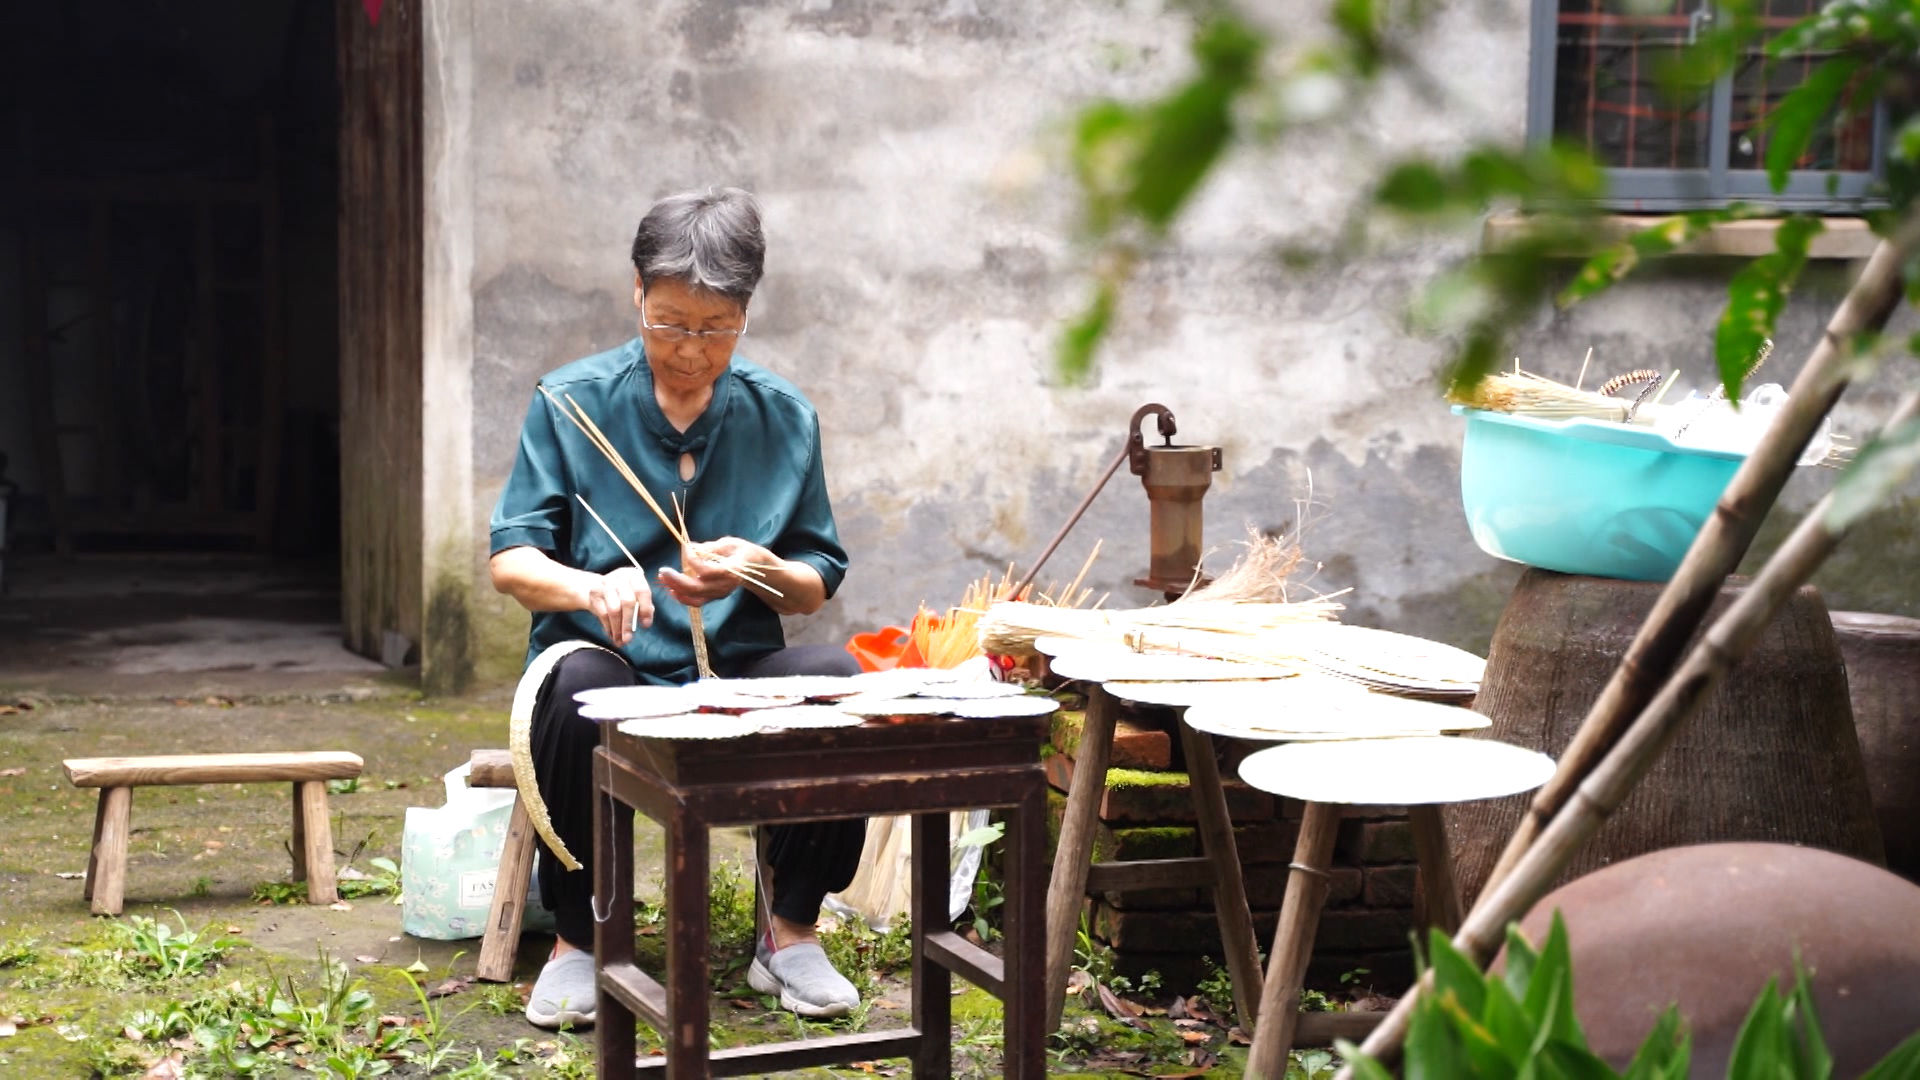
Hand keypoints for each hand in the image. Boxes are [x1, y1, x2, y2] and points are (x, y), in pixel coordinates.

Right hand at [584, 566, 654, 645]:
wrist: (600, 586)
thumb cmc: (625, 593)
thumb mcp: (637, 595)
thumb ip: (644, 606)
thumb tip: (645, 622)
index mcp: (634, 576)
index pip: (642, 591)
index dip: (645, 609)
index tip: (646, 625)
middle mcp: (620, 577)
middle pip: (626, 601)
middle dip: (628, 623)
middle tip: (628, 639)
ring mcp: (605, 584)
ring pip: (613, 610)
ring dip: (617, 628)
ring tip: (621, 641)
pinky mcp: (594, 593)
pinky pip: (602, 614)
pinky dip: (608, 627)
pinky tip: (612, 636)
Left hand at [658, 536, 777, 607]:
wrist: (755, 568)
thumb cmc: (741, 551)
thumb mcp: (730, 543)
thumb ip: (710, 547)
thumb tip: (690, 548)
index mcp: (732, 570)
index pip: (707, 570)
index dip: (693, 560)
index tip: (686, 547)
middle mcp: (726, 585)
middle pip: (697, 588)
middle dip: (677, 580)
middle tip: (663, 570)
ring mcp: (720, 593)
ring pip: (695, 597)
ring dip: (676, 588)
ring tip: (663, 577)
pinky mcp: (715, 597)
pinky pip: (696, 601)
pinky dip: (682, 597)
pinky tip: (671, 589)